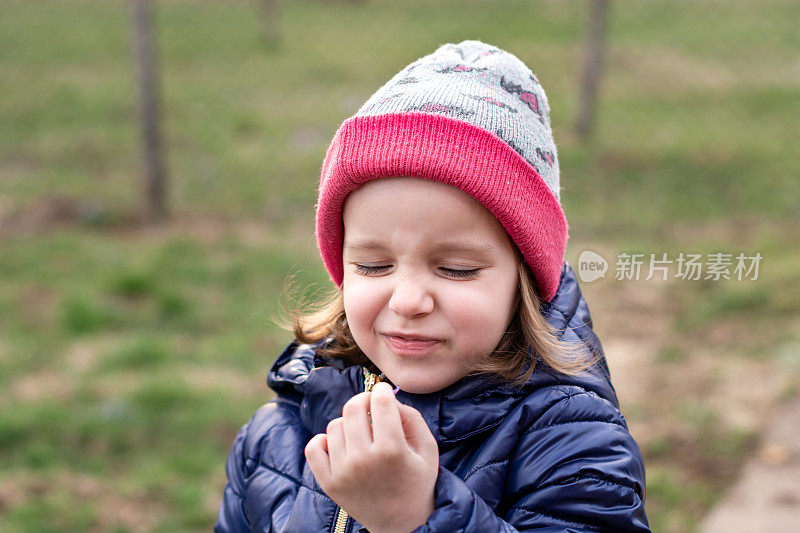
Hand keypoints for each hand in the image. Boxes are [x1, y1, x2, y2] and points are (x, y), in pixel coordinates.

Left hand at [305, 382, 438, 532]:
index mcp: (392, 450)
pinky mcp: (328, 483)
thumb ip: (412, 417)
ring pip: (334, 425)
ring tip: (361, 435)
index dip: (382, 390)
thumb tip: (388, 398)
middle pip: (352, 408)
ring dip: (348, 424)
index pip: (380, 401)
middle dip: (363, 400)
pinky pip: (314, 447)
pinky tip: (339, 445)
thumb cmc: (418, 482)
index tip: (384, 393)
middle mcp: (364, 459)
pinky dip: (323, 441)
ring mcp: (343, 472)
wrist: (403, 525)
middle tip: (370, 408)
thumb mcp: (427, 449)